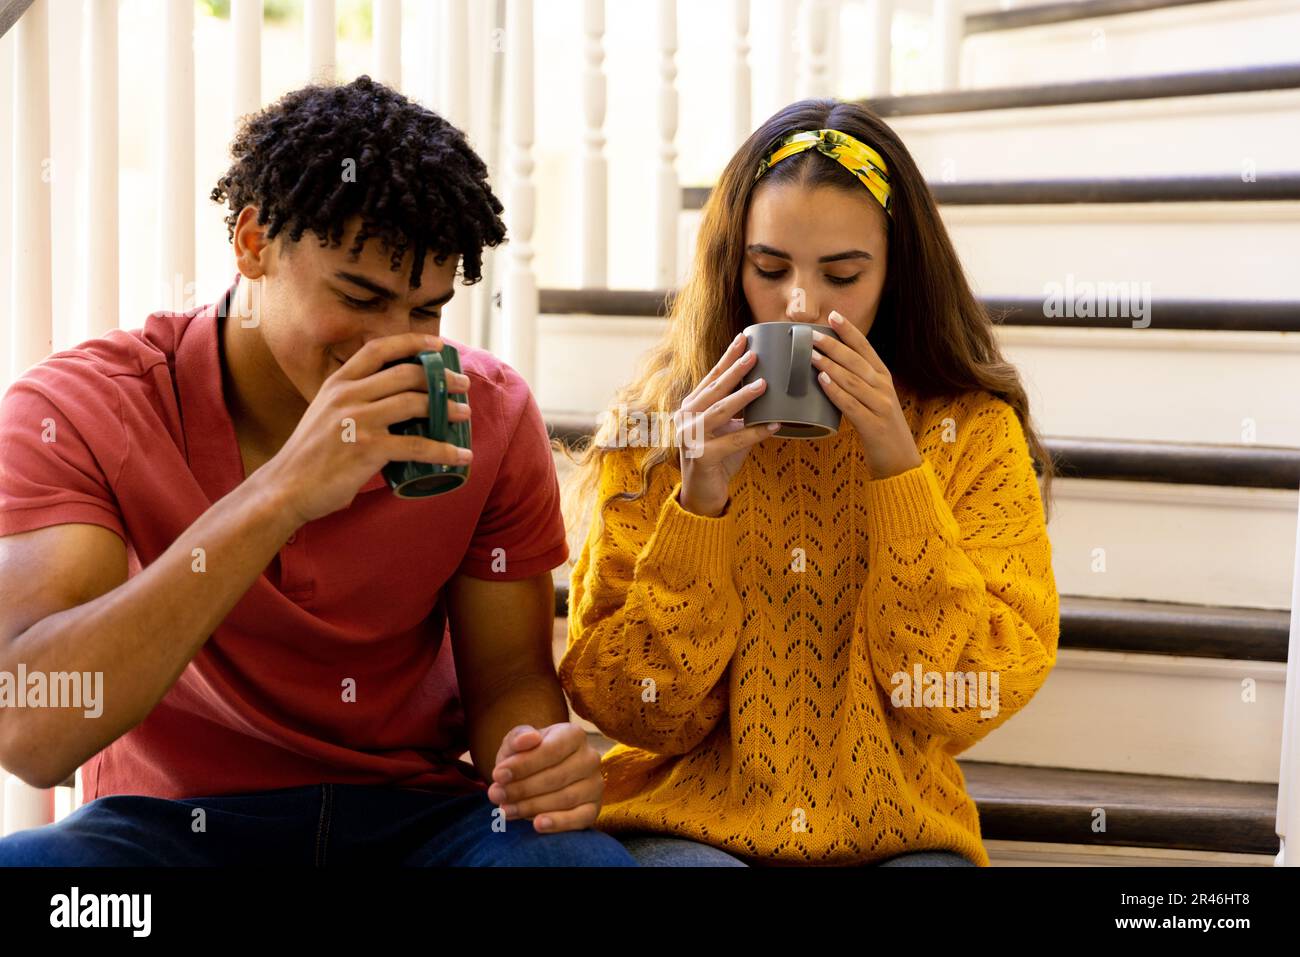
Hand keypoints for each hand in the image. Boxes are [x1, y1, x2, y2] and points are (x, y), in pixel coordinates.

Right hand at [257, 332, 472, 525]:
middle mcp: (347, 395)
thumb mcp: (325, 413)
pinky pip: (416, 445)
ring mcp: (357, 421)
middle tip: (461, 384)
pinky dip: (443, 451)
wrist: (285, 488)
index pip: (378, 349)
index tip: (437, 345)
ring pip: (415, 403)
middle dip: (440, 377)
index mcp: (337, 383)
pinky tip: (460, 455)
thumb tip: (393, 400)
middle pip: (406, 374)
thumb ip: (353, 401)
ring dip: (447, 408)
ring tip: (464, 414)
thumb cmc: (310, 455)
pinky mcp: (367, 449)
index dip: (412, 342)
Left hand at [486, 723, 603, 833]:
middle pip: (557, 776)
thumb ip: (518, 738)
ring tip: (504, 810)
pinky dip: (559, 823)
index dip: (524, 764)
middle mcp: (590, 758)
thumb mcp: (516, 744)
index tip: (497, 775)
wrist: (538, 777)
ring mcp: (595, 784)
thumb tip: (529, 738)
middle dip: (522, 788)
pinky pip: (580, 818)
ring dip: (531, 807)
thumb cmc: (526, 757)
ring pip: (565, 798)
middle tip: (496, 795)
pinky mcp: (594, 808)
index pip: (551, 750)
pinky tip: (537, 825)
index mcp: (574, 735)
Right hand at [675, 332, 780, 515]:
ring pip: (719, 412)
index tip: (743, 338)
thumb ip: (740, 412)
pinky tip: (774, 426)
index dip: (727, 358)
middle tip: (754, 354)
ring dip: (743, 397)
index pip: (711, 377)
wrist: (702, 494)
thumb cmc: (717, 458)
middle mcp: (686, 418)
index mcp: (691, 407)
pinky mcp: (701, 457)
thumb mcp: (727, 429)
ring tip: (764, 385)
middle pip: (714, 389)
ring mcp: (690, 437)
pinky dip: (755, 433)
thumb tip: (769, 389)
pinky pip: (733, 441)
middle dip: (735, 370)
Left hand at [810, 311, 922, 480]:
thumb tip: (826, 367)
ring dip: (831, 366)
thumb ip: (855, 383)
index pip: (866, 348)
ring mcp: (881, 406)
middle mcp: (884, 387)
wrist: (900, 461)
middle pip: (857, 361)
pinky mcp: (874, 426)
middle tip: (812, 334)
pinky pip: (852, 405)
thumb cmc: (880, 428)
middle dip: (834, 345)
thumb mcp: (872, 399)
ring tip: (811, 355)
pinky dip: (836, 392)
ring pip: (853, 380)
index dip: (849, 331)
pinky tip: (822, 382)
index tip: (833, 315)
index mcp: (883, 378)